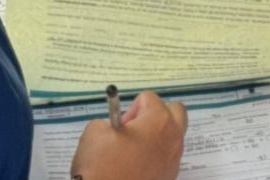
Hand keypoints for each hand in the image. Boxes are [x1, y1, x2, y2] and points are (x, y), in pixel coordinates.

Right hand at [70, 90, 186, 179]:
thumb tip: (118, 128)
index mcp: (159, 121)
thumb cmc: (100, 164)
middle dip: (155, 114)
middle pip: (175, 112)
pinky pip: (168, 156)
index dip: (130, 109)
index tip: (119, 127)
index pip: (149, 98)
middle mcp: (173, 137)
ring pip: (173, 135)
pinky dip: (156, 154)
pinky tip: (137, 165)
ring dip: (156, 135)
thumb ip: (110, 120)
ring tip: (134, 148)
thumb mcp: (94, 132)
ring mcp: (175, 159)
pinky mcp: (171, 176)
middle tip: (134, 129)